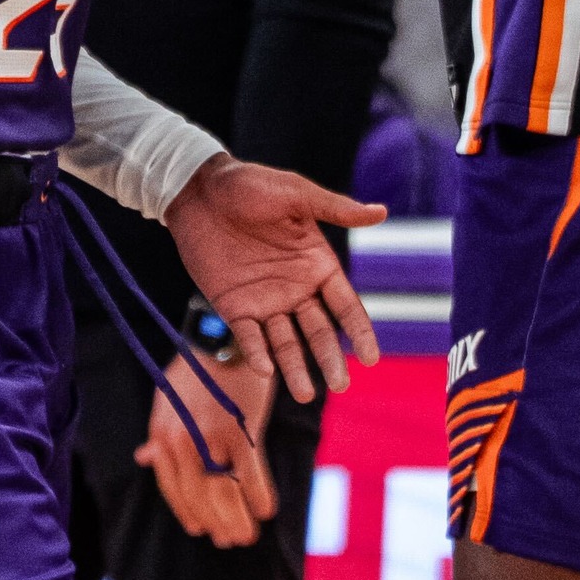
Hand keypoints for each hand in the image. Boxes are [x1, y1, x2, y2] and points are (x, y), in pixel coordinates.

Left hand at [134, 353, 277, 546]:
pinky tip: (265, 509)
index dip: (186, 511)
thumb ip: (159, 432)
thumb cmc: (199, 366)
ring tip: (247, 534)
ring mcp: (211, 438)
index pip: (172, 486)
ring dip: (237, 522)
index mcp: (162, 433)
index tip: (199, 528)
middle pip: (198, 498)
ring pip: (223, 497)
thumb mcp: (168, 397)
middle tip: (229, 540)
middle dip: (215, 524)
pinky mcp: (241, 432)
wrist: (225, 335)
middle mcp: (182, 440)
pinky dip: (259, 499)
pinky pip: (251, 479)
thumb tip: (144, 458)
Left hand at [164, 155, 383, 400]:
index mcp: (316, 263)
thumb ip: (335, 209)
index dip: (359, 331)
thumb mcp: (295, 195)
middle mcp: (295, 288)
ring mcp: (264, 300)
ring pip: (285, 342)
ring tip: (304, 394)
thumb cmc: (250, 185)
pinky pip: (248, 335)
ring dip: (294, 368)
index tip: (372, 358)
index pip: (345, 305)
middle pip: (318, 331)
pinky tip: (264, 368)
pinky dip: (256, 353)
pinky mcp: (233, 306)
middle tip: (340, 385)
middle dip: (329, 359)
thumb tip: (381, 212)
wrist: (198, 188)